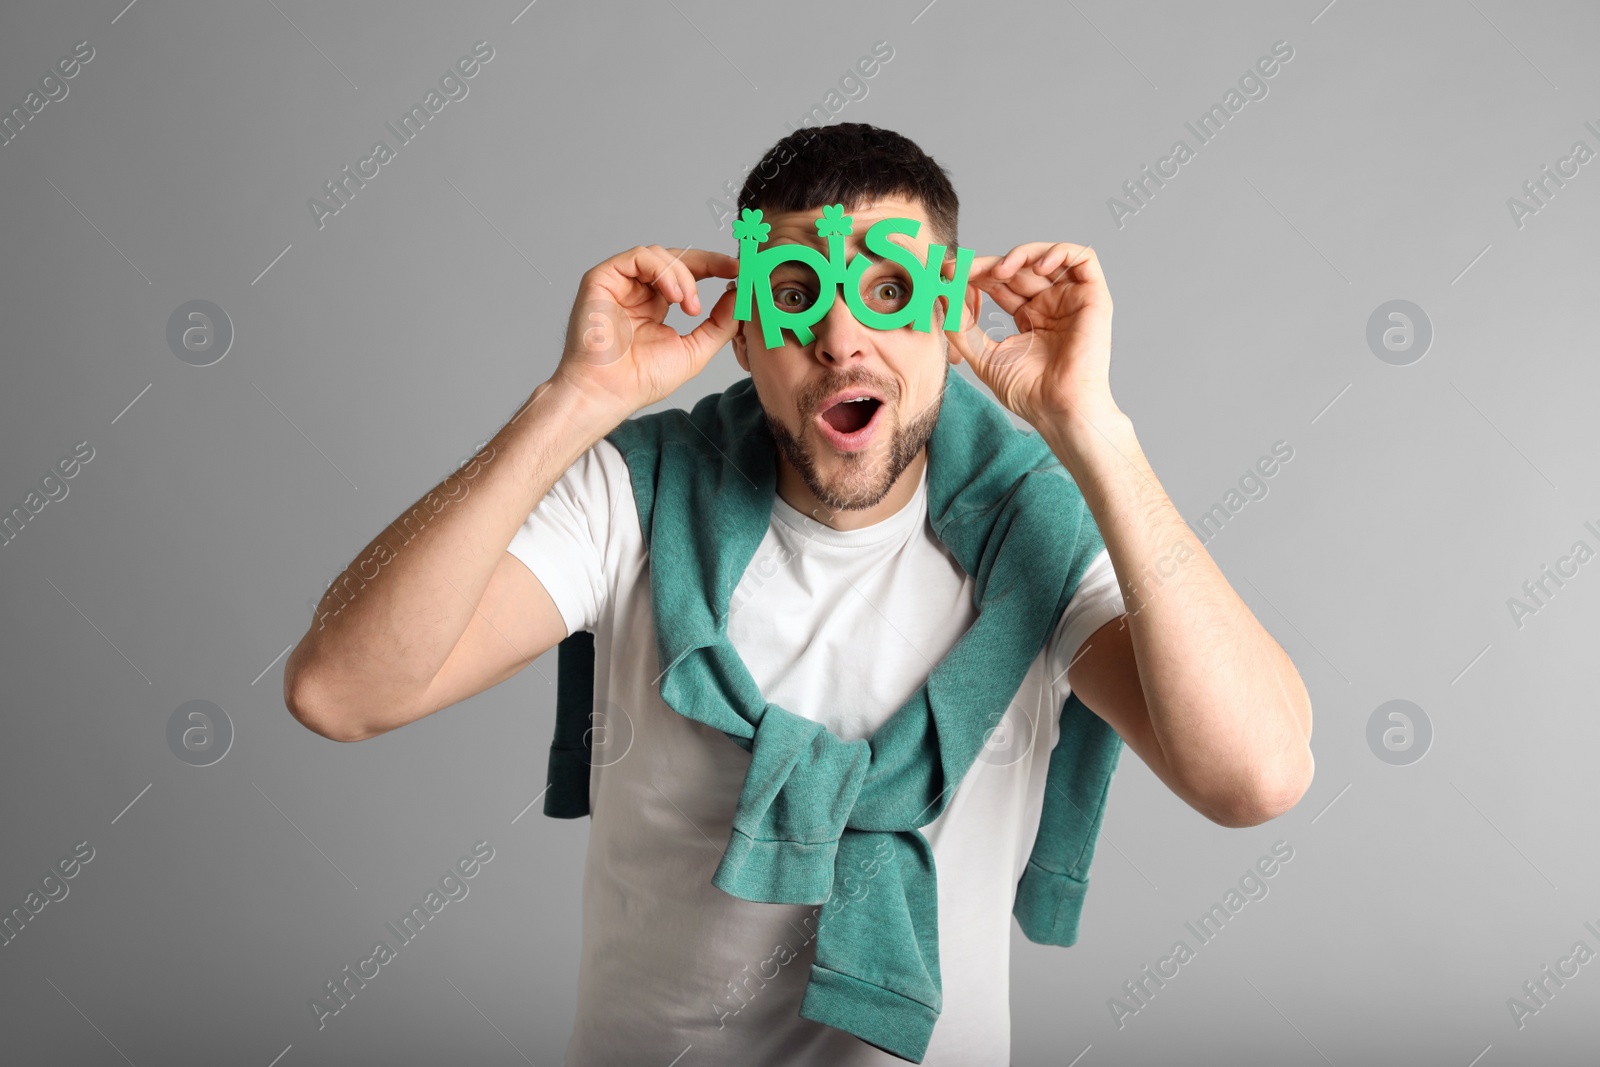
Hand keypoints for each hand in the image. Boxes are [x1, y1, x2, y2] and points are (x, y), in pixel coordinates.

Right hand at [550, 245, 739, 417]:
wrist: (610, 392)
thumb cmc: (641, 380)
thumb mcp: (695, 349)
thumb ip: (720, 323)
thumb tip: (740, 296)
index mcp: (654, 305)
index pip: (687, 275)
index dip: (713, 267)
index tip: (738, 270)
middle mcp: (636, 291)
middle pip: (675, 258)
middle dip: (707, 262)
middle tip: (731, 270)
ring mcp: (619, 283)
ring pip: (659, 255)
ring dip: (684, 276)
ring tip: (691, 307)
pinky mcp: (602, 278)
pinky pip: (638, 257)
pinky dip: (663, 270)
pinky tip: (674, 296)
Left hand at [949, 242, 1116, 428]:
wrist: (1058, 409)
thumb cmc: (1027, 391)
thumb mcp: (982, 353)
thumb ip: (961, 325)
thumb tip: (940, 293)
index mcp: (1030, 317)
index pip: (1001, 283)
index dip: (975, 275)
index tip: (948, 274)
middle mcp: (1051, 305)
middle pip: (1019, 268)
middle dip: (988, 265)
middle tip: (962, 268)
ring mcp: (1072, 300)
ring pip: (1047, 257)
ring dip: (1020, 255)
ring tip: (997, 270)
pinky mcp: (1093, 297)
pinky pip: (1083, 259)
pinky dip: (1058, 253)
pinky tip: (1035, 267)